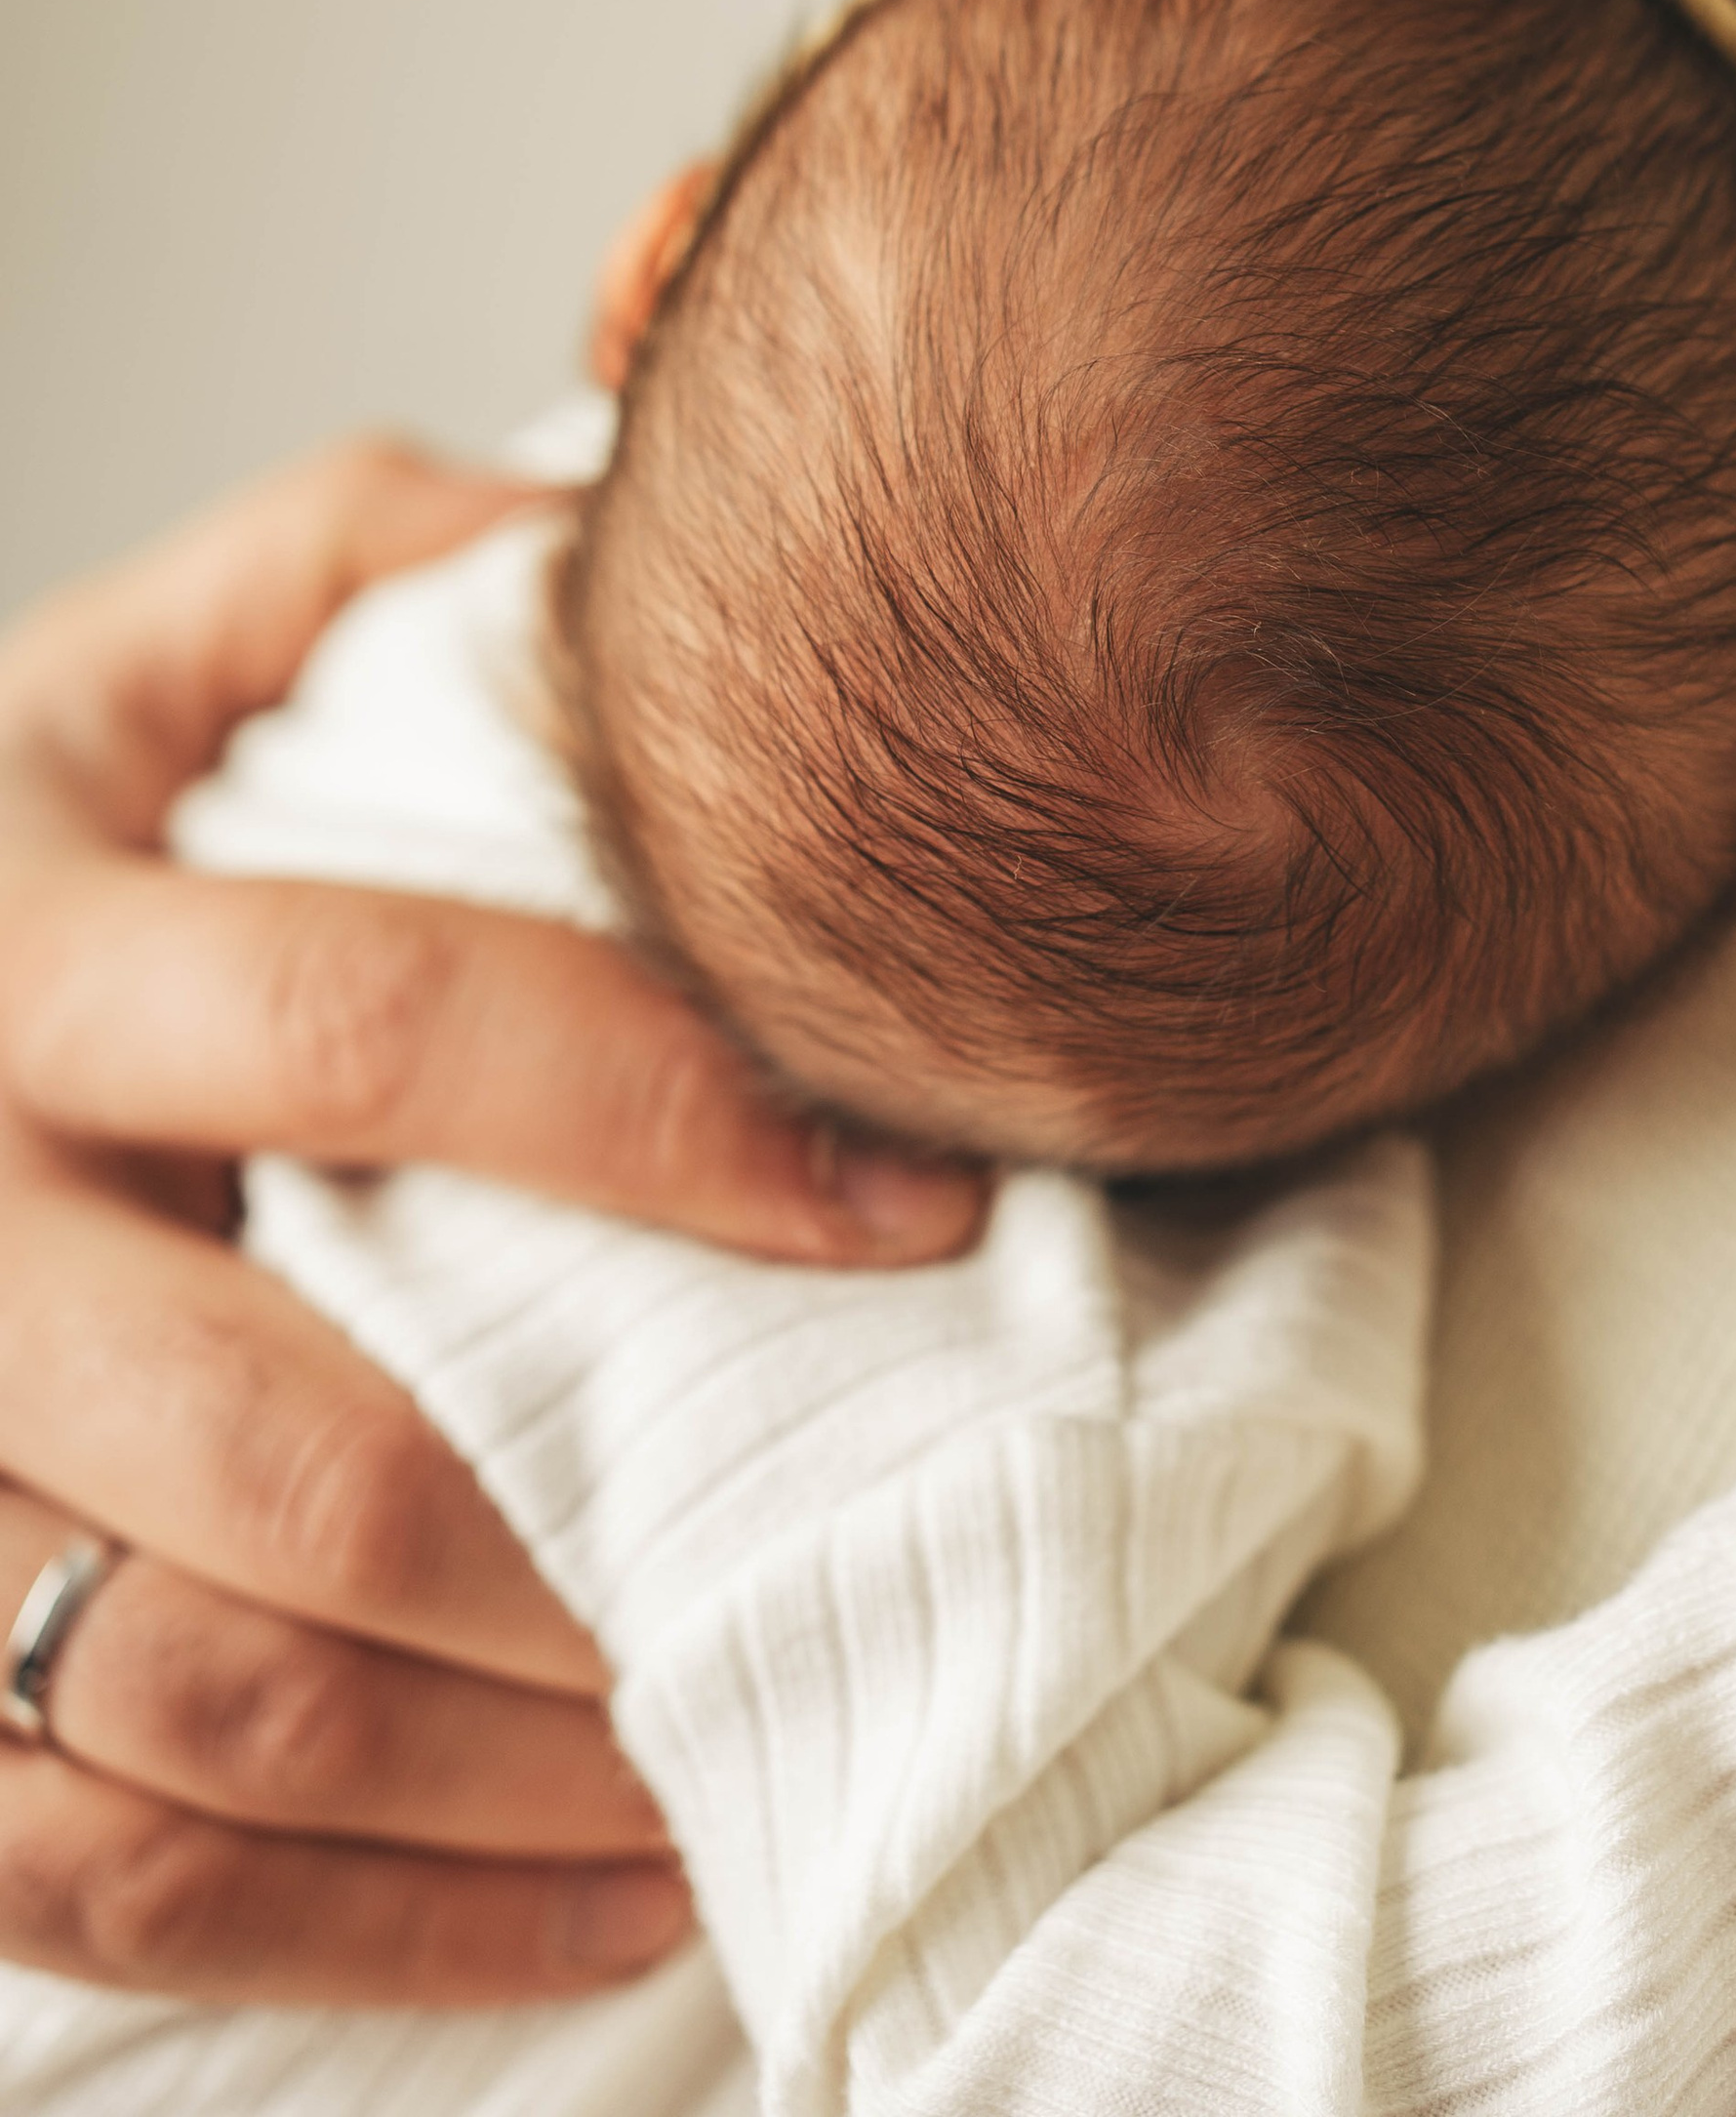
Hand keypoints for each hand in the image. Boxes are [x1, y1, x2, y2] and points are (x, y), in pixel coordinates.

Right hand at [0, 439, 989, 2006]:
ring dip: (513, 1774)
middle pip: (290, 1449)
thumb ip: (353, 559)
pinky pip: (98, 1882)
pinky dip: (367, 1939)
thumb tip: (627, 530)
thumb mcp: (123, 665)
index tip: (914, 1205)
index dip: (662, 1120)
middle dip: (598, 1533)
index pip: (363, 1028)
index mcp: (18, 955)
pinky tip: (598, 1904)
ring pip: (202, 1707)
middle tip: (838, 1551)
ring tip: (752, 1757)